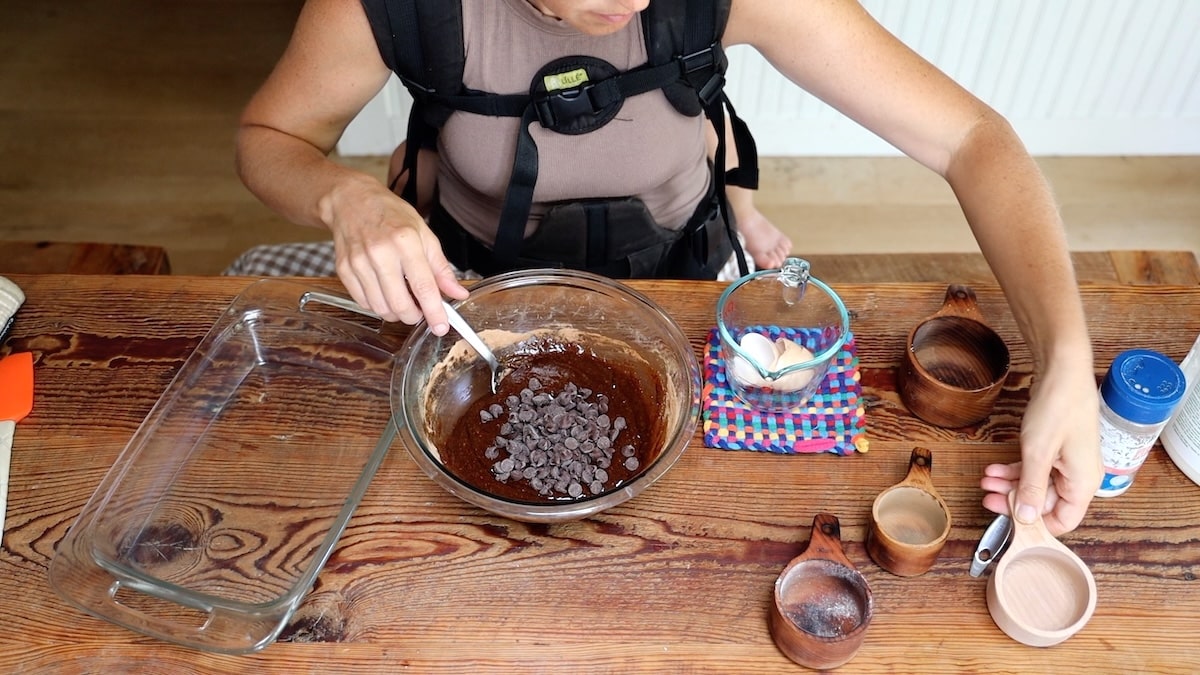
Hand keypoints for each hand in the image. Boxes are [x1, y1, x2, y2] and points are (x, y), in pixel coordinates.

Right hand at [323, 175, 468, 333]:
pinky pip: (364, 303)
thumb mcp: (424, 233)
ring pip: (381, 309)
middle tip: (420, 311)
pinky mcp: (344, 270)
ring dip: (396, 313)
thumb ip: (441, 268)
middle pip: (400, 305)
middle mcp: (380, 253)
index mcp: (405, 241)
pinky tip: (384, 292)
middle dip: (414, 317)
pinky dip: (378, 305)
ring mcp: (359, 263)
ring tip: (402, 298)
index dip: (434, 312)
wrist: (350, 201)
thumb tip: (458, 293)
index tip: (441, 327)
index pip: (423, 286)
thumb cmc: (390, 214)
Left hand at [980, 358, 1100, 535]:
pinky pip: (1036, 468)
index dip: (1036, 526)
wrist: (1063, 371)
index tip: (1010, 523)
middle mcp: (1079, 476)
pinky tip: (994, 469)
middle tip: (987, 497)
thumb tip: (1025, 518)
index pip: (1063, 521)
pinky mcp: (1057, 449)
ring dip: (1009, 483)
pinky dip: (1015, 469)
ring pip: (1036, 484)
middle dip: (1014, 500)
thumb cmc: (1058, 408)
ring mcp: (1068, 462)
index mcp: (1084, 483)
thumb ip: (1030, 488)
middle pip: (1045, 503)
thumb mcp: (1038, 453)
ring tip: (985, 481)